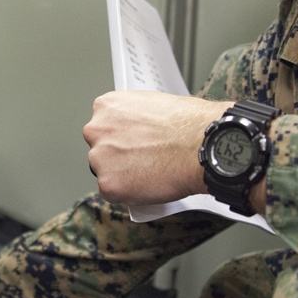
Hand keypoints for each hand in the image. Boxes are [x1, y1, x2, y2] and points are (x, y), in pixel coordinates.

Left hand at [83, 91, 231, 205]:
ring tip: (148, 172)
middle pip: (100, 148)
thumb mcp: (152, 104)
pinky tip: (148, 184)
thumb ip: (134, 118)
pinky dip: (128, 193)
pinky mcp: (108, 184)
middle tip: (141, 160)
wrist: (200, 144)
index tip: (132, 144)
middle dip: (117, 156)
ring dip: (121, 175)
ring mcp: (100, 158)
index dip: (120, 138)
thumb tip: (137, 130)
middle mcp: (96, 130)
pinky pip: (113, 193)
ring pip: (105, 172)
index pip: (103, 126)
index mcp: (106, 106)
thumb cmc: (187, 123)